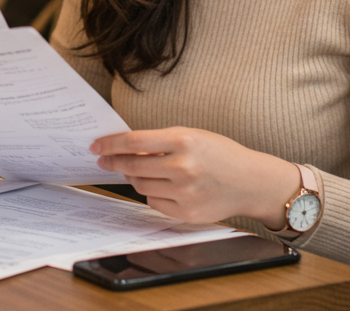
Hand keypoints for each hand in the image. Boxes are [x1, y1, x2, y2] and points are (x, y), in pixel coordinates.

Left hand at [92, 127, 301, 227]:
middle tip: (104, 160)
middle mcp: (183, 167)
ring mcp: (184, 192)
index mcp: (184, 140)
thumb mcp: (193, 136)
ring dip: (135, 177)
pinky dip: (153, 193)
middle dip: (114, 162)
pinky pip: (154, 202)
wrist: (251, 182)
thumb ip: (161, 142)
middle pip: (132, 166)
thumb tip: (126, 149)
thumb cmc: (221, 154)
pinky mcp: (186, 213)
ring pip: (140, 185)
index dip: (111, 144)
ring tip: (142, 170)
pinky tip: (165, 186)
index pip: (134, 141)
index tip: (97, 146)